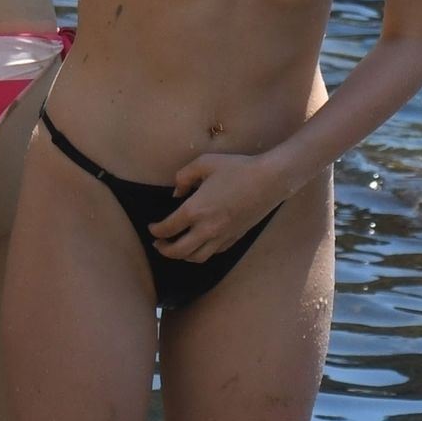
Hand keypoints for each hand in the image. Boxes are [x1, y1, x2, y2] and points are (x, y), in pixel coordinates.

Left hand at [149, 152, 284, 262]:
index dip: (156, 230)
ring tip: (176, 247)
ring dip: (182, 256)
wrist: (270, 180)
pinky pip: (214, 253)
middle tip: (157, 243)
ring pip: (197, 257)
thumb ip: (183, 177)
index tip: (151, 227)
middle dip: (164, 249)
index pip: (168, 228)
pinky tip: (199, 243)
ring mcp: (222, 236)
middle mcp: (207, 228)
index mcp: (195, 210)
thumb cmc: (236, 168)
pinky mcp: (235, 238)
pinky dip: (201, 252)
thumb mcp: (204, 163)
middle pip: (178, 251)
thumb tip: (176, 193)